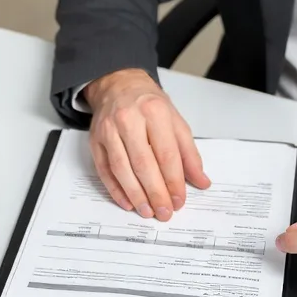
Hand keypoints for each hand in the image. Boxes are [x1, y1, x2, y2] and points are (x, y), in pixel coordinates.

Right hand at [83, 69, 210, 219]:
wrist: (118, 84)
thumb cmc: (149, 105)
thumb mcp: (175, 121)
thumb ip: (189, 153)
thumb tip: (201, 181)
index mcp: (155, 112)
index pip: (166, 154)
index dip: (174, 181)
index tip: (179, 200)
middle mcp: (129, 119)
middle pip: (144, 164)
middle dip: (156, 193)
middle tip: (165, 212)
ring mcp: (109, 130)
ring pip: (122, 169)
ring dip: (136, 195)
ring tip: (148, 211)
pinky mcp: (95, 140)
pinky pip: (104, 170)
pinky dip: (116, 189)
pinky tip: (127, 202)